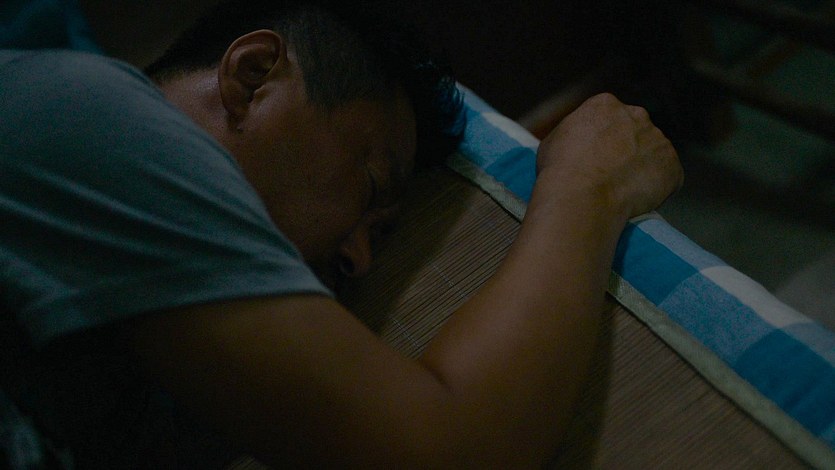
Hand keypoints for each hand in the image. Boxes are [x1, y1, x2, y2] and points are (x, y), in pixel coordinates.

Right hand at [535, 93, 682, 218]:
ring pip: (654, 154)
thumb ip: (574, 135)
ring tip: (623, 191)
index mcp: (606, 105)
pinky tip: (638, 199)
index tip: (600, 156)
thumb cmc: (560, 170)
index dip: (606, 139)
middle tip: (613, 174)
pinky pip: (669, 177)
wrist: (582, 195)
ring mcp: (658, 140)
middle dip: (629, 149)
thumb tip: (576, 143)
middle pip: (637, 131)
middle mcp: (637, 115)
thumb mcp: (554, 141)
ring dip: (644, 168)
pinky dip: (658, 189)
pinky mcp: (673, 166)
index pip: (612, 117)